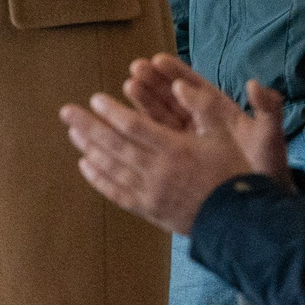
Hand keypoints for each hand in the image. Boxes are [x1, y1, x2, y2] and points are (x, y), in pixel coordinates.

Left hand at [61, 60, 275, 235]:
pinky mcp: (149, 210)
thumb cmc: (232, 172)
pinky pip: (117, 193)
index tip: (95, 98)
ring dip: (90, 149)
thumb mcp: (223, 134)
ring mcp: (151, 193)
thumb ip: (202, 106)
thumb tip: (179, 83)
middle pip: (114, 145)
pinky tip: (86, 165)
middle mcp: (158, 171)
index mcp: (176, 149)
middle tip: (66, 111)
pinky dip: (99, 179)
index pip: (134, 126)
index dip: (112, 112)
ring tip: (73, 132)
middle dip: (88, 126)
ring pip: (112, 168)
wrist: (238, 221)